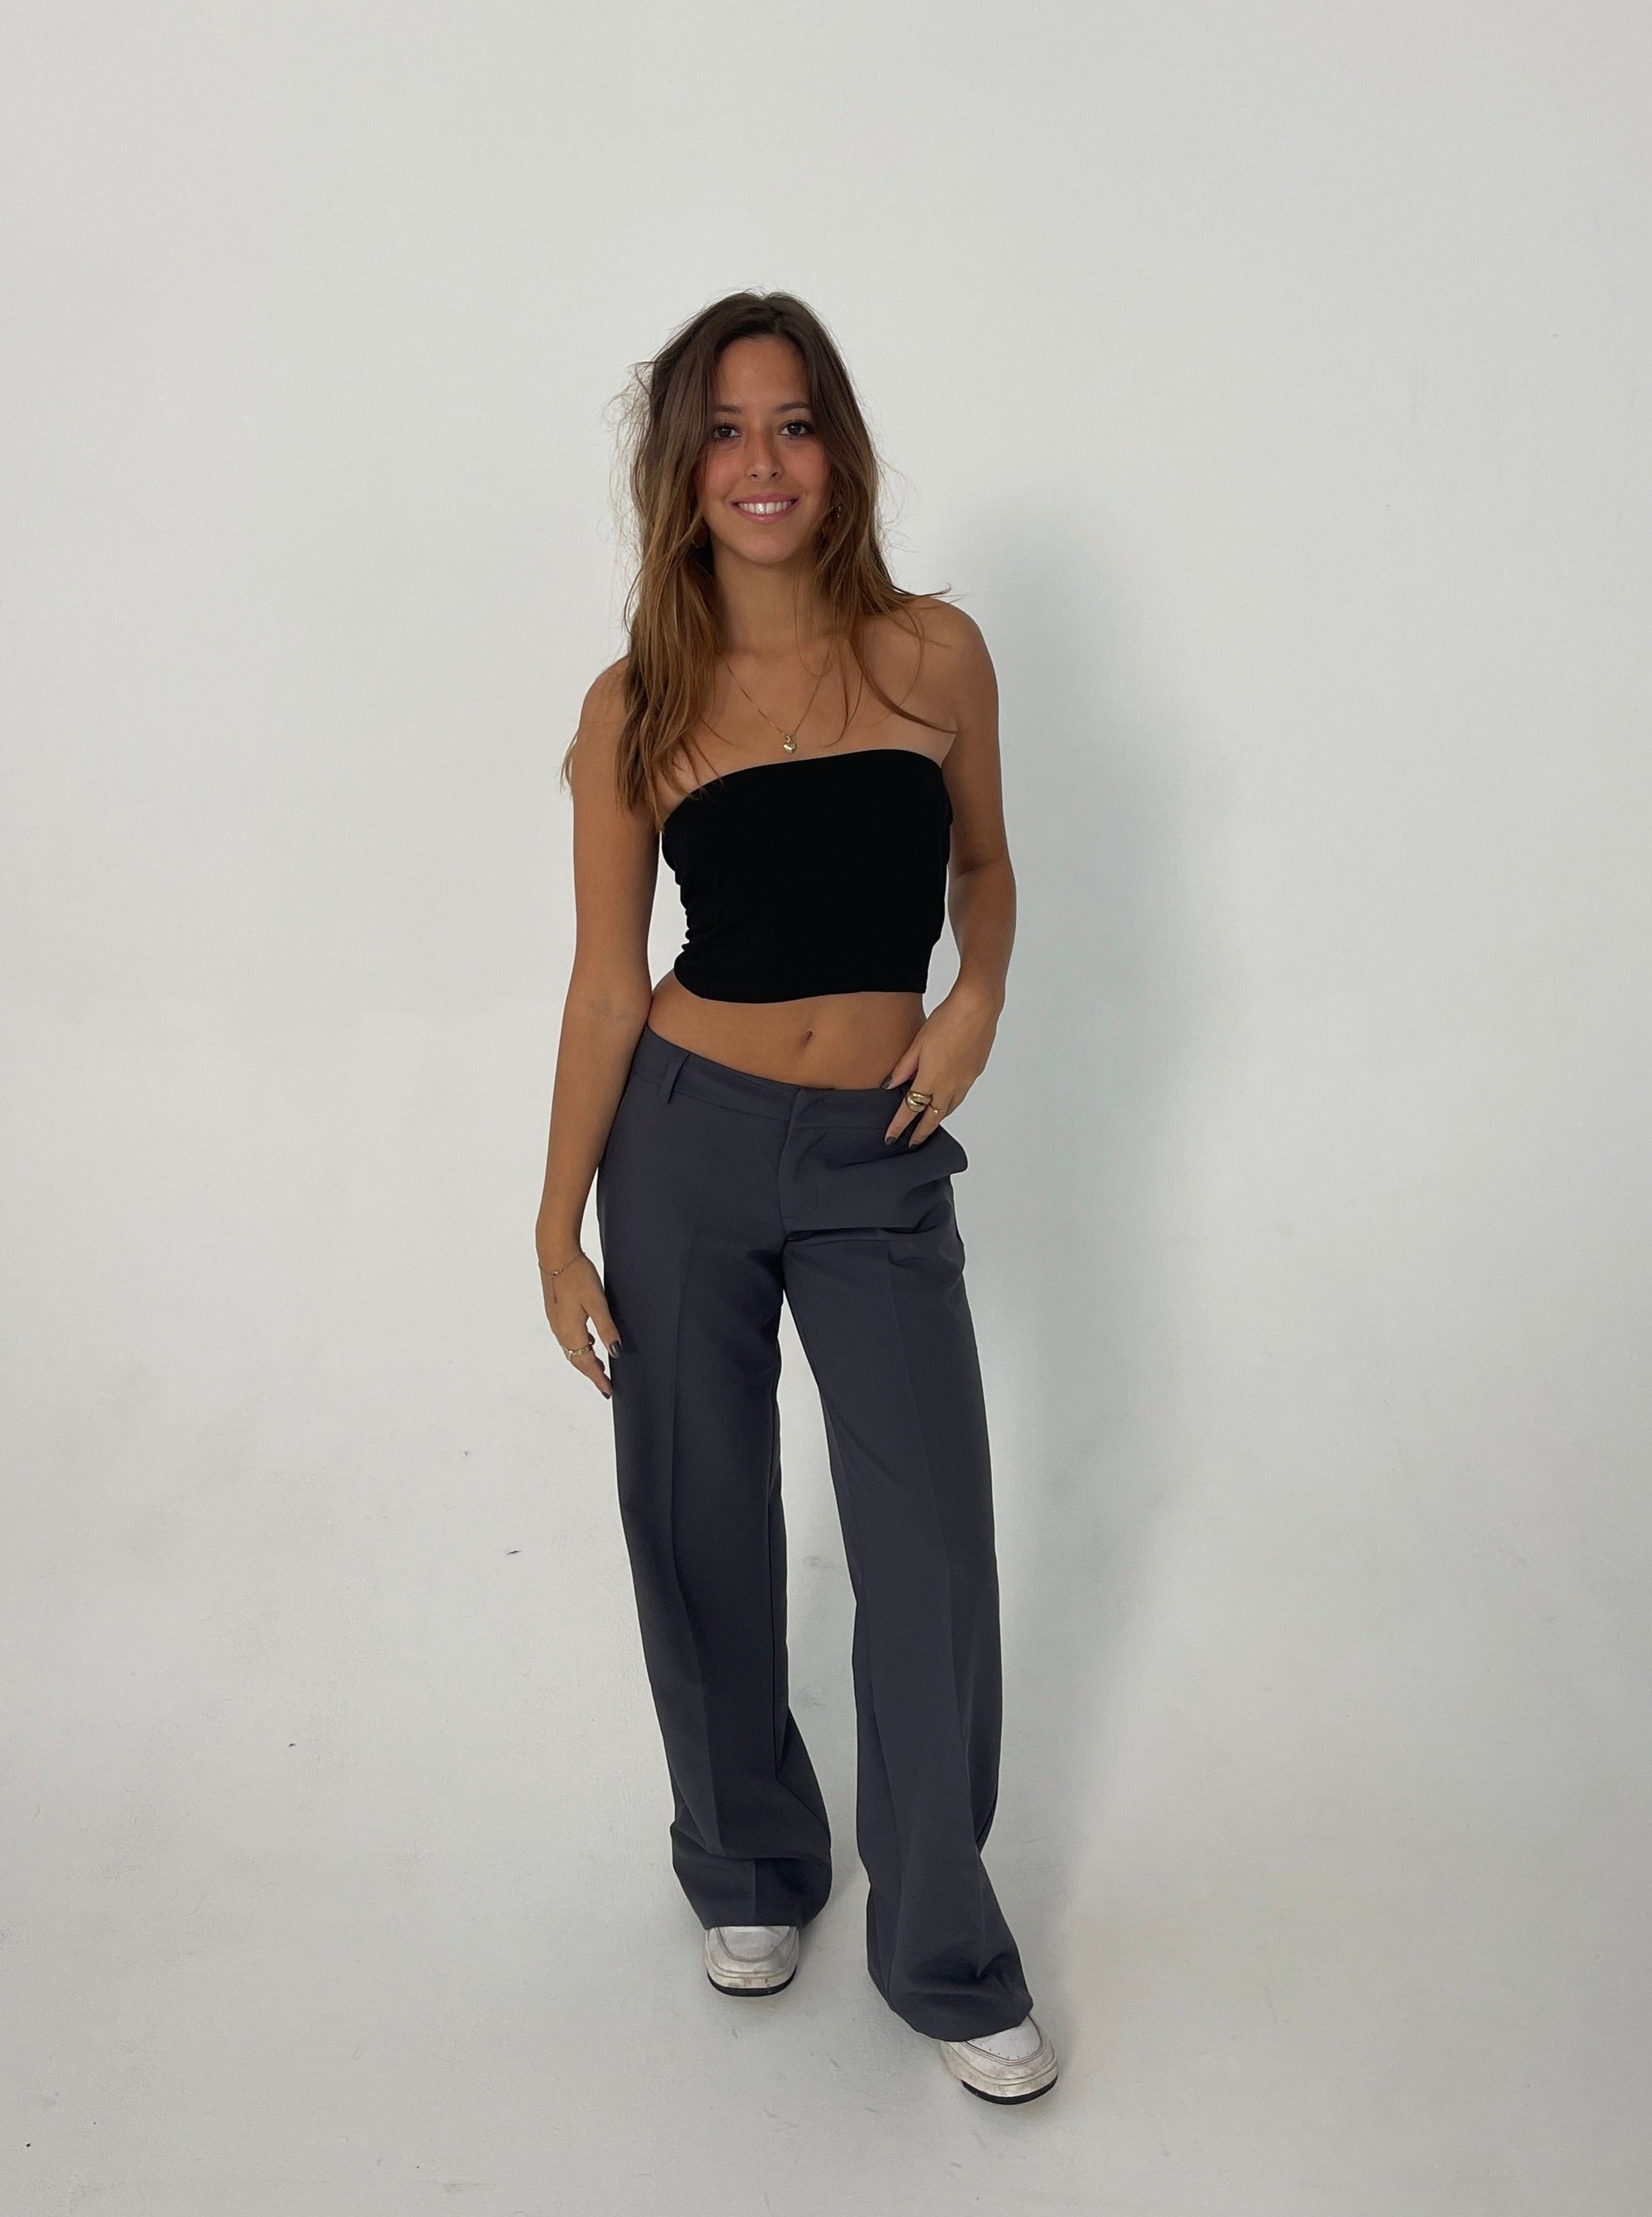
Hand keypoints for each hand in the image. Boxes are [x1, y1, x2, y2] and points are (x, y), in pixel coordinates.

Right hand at [540, 1250, 619, 1398]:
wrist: (555, 1255)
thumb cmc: (577, 1275)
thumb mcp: (597, 1302)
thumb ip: (606, 1328)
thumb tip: (616, 1351)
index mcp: (570, 1331)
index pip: (586, 1363)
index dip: (598, 1378)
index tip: (608, 1390)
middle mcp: (560, 1330)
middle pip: (576, 1359)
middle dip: (591, 1373)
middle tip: (605, 1384)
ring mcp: (556, 1322)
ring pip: (571, 1349)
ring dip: (585, 1360)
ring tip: (599, 1368)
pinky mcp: (555, 1312)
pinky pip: (568, 1338)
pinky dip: (579, 1347)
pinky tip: (587, 1342)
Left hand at [882, 983, 1001, 1146]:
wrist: (978, 1009)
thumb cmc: (946, 1021)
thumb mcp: (917, 1044)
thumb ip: (903, 1067)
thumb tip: (889, 1085)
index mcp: (931, 1080)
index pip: (910, 1110)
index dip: (899, 1126)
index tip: (890, 1138)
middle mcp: (949, 1087)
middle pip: (932, 1118)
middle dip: (921, 1133)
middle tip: (912, 1143)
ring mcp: (965, 1082)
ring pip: (948, 1109)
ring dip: (936, 1120)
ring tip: (927, 1125)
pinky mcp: (974, 1074)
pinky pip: (959, 1097)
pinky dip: (949, 1105)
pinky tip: (945, 1100)